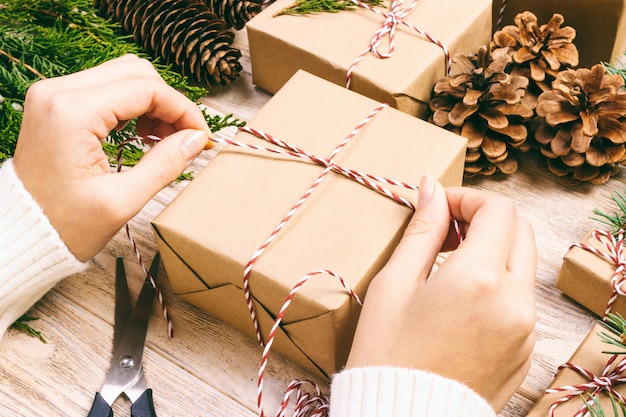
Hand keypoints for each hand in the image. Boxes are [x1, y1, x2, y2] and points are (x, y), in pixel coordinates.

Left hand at [12, 54, 211, 261]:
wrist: (22, 231)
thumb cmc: (62, 224)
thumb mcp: (121, 201)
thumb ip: (165, 165)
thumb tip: (196, 139)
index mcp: (72, 112)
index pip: (146, 88)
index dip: (183, 110)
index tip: (201, 137)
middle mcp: (59, 91)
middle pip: (136, 72)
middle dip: (169, 104)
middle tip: (185, 139)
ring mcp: (55, 94)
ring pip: (124, 76)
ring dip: (153, 103)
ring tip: (164, 140)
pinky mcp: (57, 103)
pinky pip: (107, 89)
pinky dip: (134, 106)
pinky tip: (143, 134)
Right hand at [346, 176, 535, 410]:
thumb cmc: (388, 354)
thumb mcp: (394, 284)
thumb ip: (421, 231)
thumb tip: (431, 189)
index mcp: (480, 279)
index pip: (497, 210)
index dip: (466, 198)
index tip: (439, 208)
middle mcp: (515, 302)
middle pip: (519, 230)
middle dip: (484, 220)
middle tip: (445, 231)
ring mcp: (526, 329)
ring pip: (523, 265)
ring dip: (493, 251)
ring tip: (448, 265)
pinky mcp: (525, 349)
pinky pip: (521, 300)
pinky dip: (498, 284)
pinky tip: (461, 299)